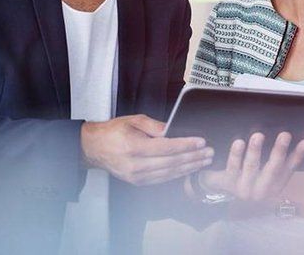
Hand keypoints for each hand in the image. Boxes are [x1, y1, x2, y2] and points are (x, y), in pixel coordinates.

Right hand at [81, 114, 212, 185]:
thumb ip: (156, 126)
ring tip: (204, 161)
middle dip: (193, 158)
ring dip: (189, 167)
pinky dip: (178, 174)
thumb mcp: (134, 120)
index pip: (166, 147)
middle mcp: (136, 165)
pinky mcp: (138, 182)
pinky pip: (162, 179)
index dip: (185, 145)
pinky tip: (189, 169)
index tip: (201, 142)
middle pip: (171, 162)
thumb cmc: (115, 131)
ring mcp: (136, 176)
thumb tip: (174, 129)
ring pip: (169, 173)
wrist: (94, 148)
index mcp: (134, 147)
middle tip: (209, 153)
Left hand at [197, 132, 303, 201]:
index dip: (298, 156)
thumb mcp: (266, 173)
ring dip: (256, 151)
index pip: (289, 169)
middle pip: (272, 169)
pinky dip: (235, 154)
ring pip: (251, 167)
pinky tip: (239, 142)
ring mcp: (244, 188)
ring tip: (258, 136)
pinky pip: (232, 166)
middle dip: (279, 151)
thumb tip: (301, 139)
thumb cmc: (249, 177)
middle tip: (285, 134)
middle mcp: (261, 191)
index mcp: (274, 187)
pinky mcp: (227, 183)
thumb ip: (280, 160)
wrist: (221, 192)